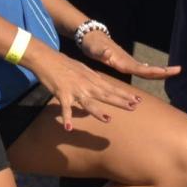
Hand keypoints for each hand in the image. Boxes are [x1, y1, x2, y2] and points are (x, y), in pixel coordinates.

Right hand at [29, 48, 147, 133]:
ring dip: (97, 111)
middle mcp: (86, 85)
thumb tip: (102, 87)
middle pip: (105, 95)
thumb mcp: (84, 70)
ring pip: (88, 102)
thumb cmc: (65, 64)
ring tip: (108, 119)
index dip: (125, 94)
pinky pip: (65, 109)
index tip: (138, 100)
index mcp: (92, 79)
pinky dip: (66, 118)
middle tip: (134, 107)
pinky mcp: (62, 94)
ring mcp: (75, 90)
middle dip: (120, 101)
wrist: (48, 59)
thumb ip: (94, 80)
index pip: (112, 88)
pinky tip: (68, 128)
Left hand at [77, 28, 179, 80]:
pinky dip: (150, 72)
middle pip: (148, 69)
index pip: (142, 69)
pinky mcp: (124, 62)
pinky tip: (155, 74)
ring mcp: (127, 61)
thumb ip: (101, 52)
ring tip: (173, 72)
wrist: (92, 37)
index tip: (167, 71)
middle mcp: (127, 62)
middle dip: (163, 71)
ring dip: (159, 71)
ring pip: (146, 69)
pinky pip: (140, 69)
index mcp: (122, 62)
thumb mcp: (94, 49)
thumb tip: (108, 53)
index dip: (155, 71)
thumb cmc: (92, 45)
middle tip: (179, 70)